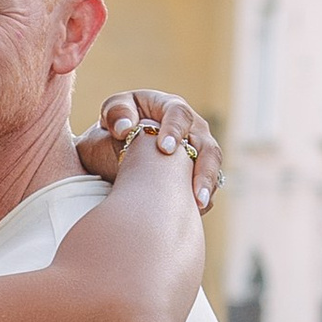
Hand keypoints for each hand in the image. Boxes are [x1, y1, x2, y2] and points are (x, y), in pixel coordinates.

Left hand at [76, 90, 221, 210]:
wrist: (116, 151)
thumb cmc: (115, 128)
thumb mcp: (111, 114)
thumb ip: (116, 114)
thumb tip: (124, 127)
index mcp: (169, 108)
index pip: (179, 114)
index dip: (174, 130)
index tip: (164, 149)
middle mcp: (191, 128)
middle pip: (206, 145)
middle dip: (202, 168)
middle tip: (193, 188)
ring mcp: (198, 151)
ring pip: (211, 167)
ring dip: (206, 186)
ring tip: (199, 205)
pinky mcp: (198, 173)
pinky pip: (207, 186)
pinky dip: (202, 199)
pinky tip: (193, 213)